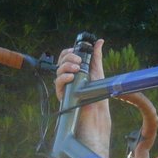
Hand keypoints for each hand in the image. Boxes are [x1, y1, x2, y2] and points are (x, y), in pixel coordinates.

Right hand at [55, 39, 111, 155]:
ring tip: (77, 69)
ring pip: (58, 72)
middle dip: (67, 58)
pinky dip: (63, 78)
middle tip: (78, 61)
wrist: (97, 115)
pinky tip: (71, 77)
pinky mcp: (63, 96)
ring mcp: (65, 88)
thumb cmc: (97, 96)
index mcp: (75, 72)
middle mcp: (68, 79)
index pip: (66, 58)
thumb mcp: (98, 72)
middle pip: (60, 62)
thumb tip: (99, 41)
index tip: (77, 52)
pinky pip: (58, 85)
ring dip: (66, 67)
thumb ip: (96, 57)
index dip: (68, 53)